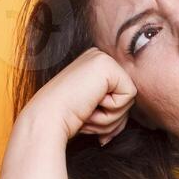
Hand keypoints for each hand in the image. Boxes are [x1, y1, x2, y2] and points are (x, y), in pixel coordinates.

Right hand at [21, 46, 136, 145]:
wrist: (48, 119)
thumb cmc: (67, 119)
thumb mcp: (95, 109)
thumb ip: (112, 108)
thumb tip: (127, 121)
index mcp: (95, 66)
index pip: (122, 95)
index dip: (111, 116)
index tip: (88, 116)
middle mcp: (99, 57)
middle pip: (128, 97)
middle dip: (112, 118)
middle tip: (88, 115)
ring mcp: (103, 58)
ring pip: (130, 99)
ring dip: (111, 116)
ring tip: (88, 110)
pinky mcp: (107, 66)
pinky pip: (129, 95)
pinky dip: (112, 109)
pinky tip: (92, 104)